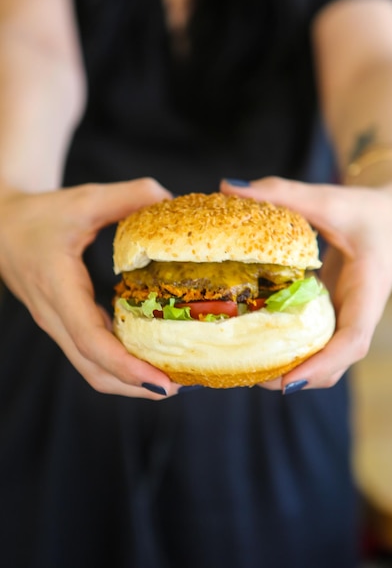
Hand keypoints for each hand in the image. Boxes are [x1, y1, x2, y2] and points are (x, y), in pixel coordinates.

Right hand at [0, 178, 180, 398]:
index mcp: (58, 289)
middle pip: (94, 370)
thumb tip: (170, 199)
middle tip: (181, 386)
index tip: (162, 381)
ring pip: (92, 368)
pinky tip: (148, 356)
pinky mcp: (65, 324)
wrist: (2, 227)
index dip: (127, 366)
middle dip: (136, 386)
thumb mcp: (83, 200)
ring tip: (171, 378)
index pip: (91, 341)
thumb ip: (127, 196)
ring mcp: (59, 324)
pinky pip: (92, 355)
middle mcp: (56, 317)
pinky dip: (120, 364)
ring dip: (129, 381)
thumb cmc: (40, 215)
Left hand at [221, 176, 391, 390]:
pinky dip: (292, 351)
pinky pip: (317, 341)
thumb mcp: (328, 197)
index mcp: (367, 290)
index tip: (287, 382)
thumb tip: (229, 186)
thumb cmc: (366, 208)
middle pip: (335, 363)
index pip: (352, 340)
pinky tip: (258, 343)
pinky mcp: (336, 311)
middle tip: (252, 377)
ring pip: (326, 358)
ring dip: (293, 369)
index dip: (321, 365)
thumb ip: (283, 192)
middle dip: (299, 378)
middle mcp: (359, 312)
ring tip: (248, 368)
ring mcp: (348, 315)